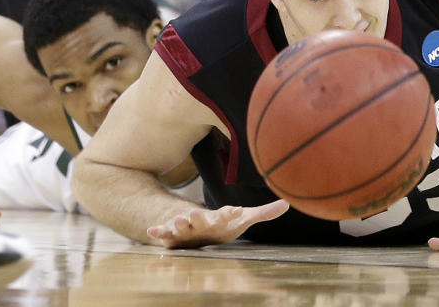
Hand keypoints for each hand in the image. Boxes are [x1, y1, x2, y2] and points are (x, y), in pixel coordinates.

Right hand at [147, 199, 288, 247]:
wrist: (196, 222)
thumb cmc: (224, 224)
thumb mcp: (243, 220)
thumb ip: (263, 214)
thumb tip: (287, 204)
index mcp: (220, 218)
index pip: (227, 214)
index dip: (232, 213)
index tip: (237, 210)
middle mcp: (202, 220)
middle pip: (201, 218)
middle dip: (198, 216)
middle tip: (195, 212)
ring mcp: (186, 225)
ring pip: (181, 223)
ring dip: (179, 222)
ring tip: (177, 220)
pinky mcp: (173, 234)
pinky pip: (164, 232)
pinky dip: (158, 232)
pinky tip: (152, 232)